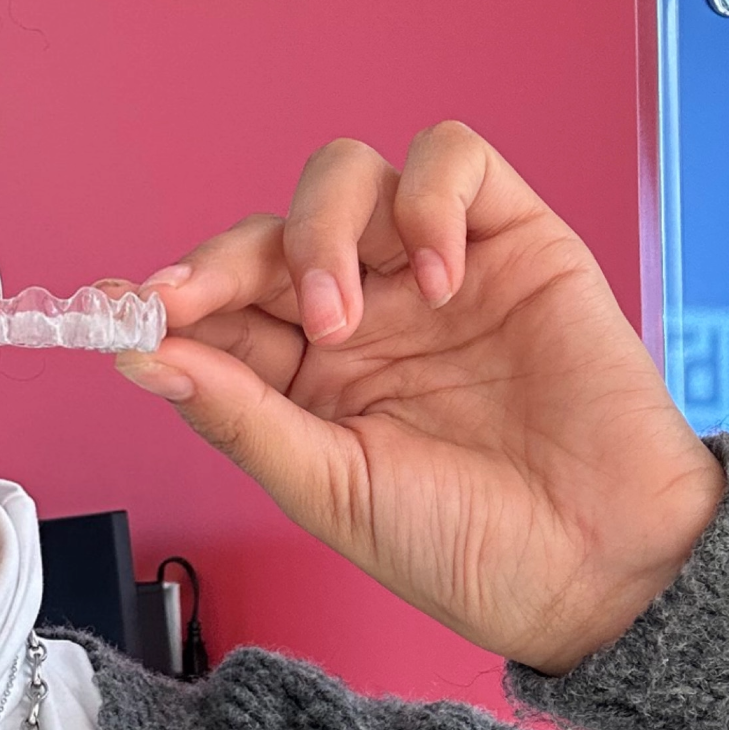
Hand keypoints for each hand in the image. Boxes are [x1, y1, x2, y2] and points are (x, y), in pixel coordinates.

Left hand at [116, 122, 724, 672]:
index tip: (130, 309)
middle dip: (231, 259)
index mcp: (308, 377)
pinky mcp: (513, 240)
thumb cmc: (466, 546)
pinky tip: (438, 280)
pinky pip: (453, 161)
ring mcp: (436, 272)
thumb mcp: (326, 490)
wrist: (598, 567)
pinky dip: (428, 200)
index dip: (173, 295)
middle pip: (272, 230)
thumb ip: (237, 415)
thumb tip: (140, 356)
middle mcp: (366, 313)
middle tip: (213, 303)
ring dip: (323, 231)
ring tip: (345, 315)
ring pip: (348, 176)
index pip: (221, 304)